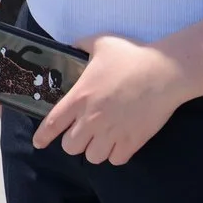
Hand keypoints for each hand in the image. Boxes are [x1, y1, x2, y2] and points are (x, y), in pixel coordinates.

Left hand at [29, 34, 187, 165]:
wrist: (164, 72)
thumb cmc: (131, 56)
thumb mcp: (100, 42)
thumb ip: (80, 45)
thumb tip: (71, 45)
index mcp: (80, 97)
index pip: (53, 123)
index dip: (43, 136)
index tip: (38, 143)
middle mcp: (92, 119)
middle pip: (70, 147)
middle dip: (73, 142)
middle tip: (82, 132)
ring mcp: (113, 132)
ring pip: (93, 157)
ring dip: (95, 150)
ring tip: (101, 138)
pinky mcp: (132, 141)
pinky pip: (116, 160)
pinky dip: (115, 154)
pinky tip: (119, 143)